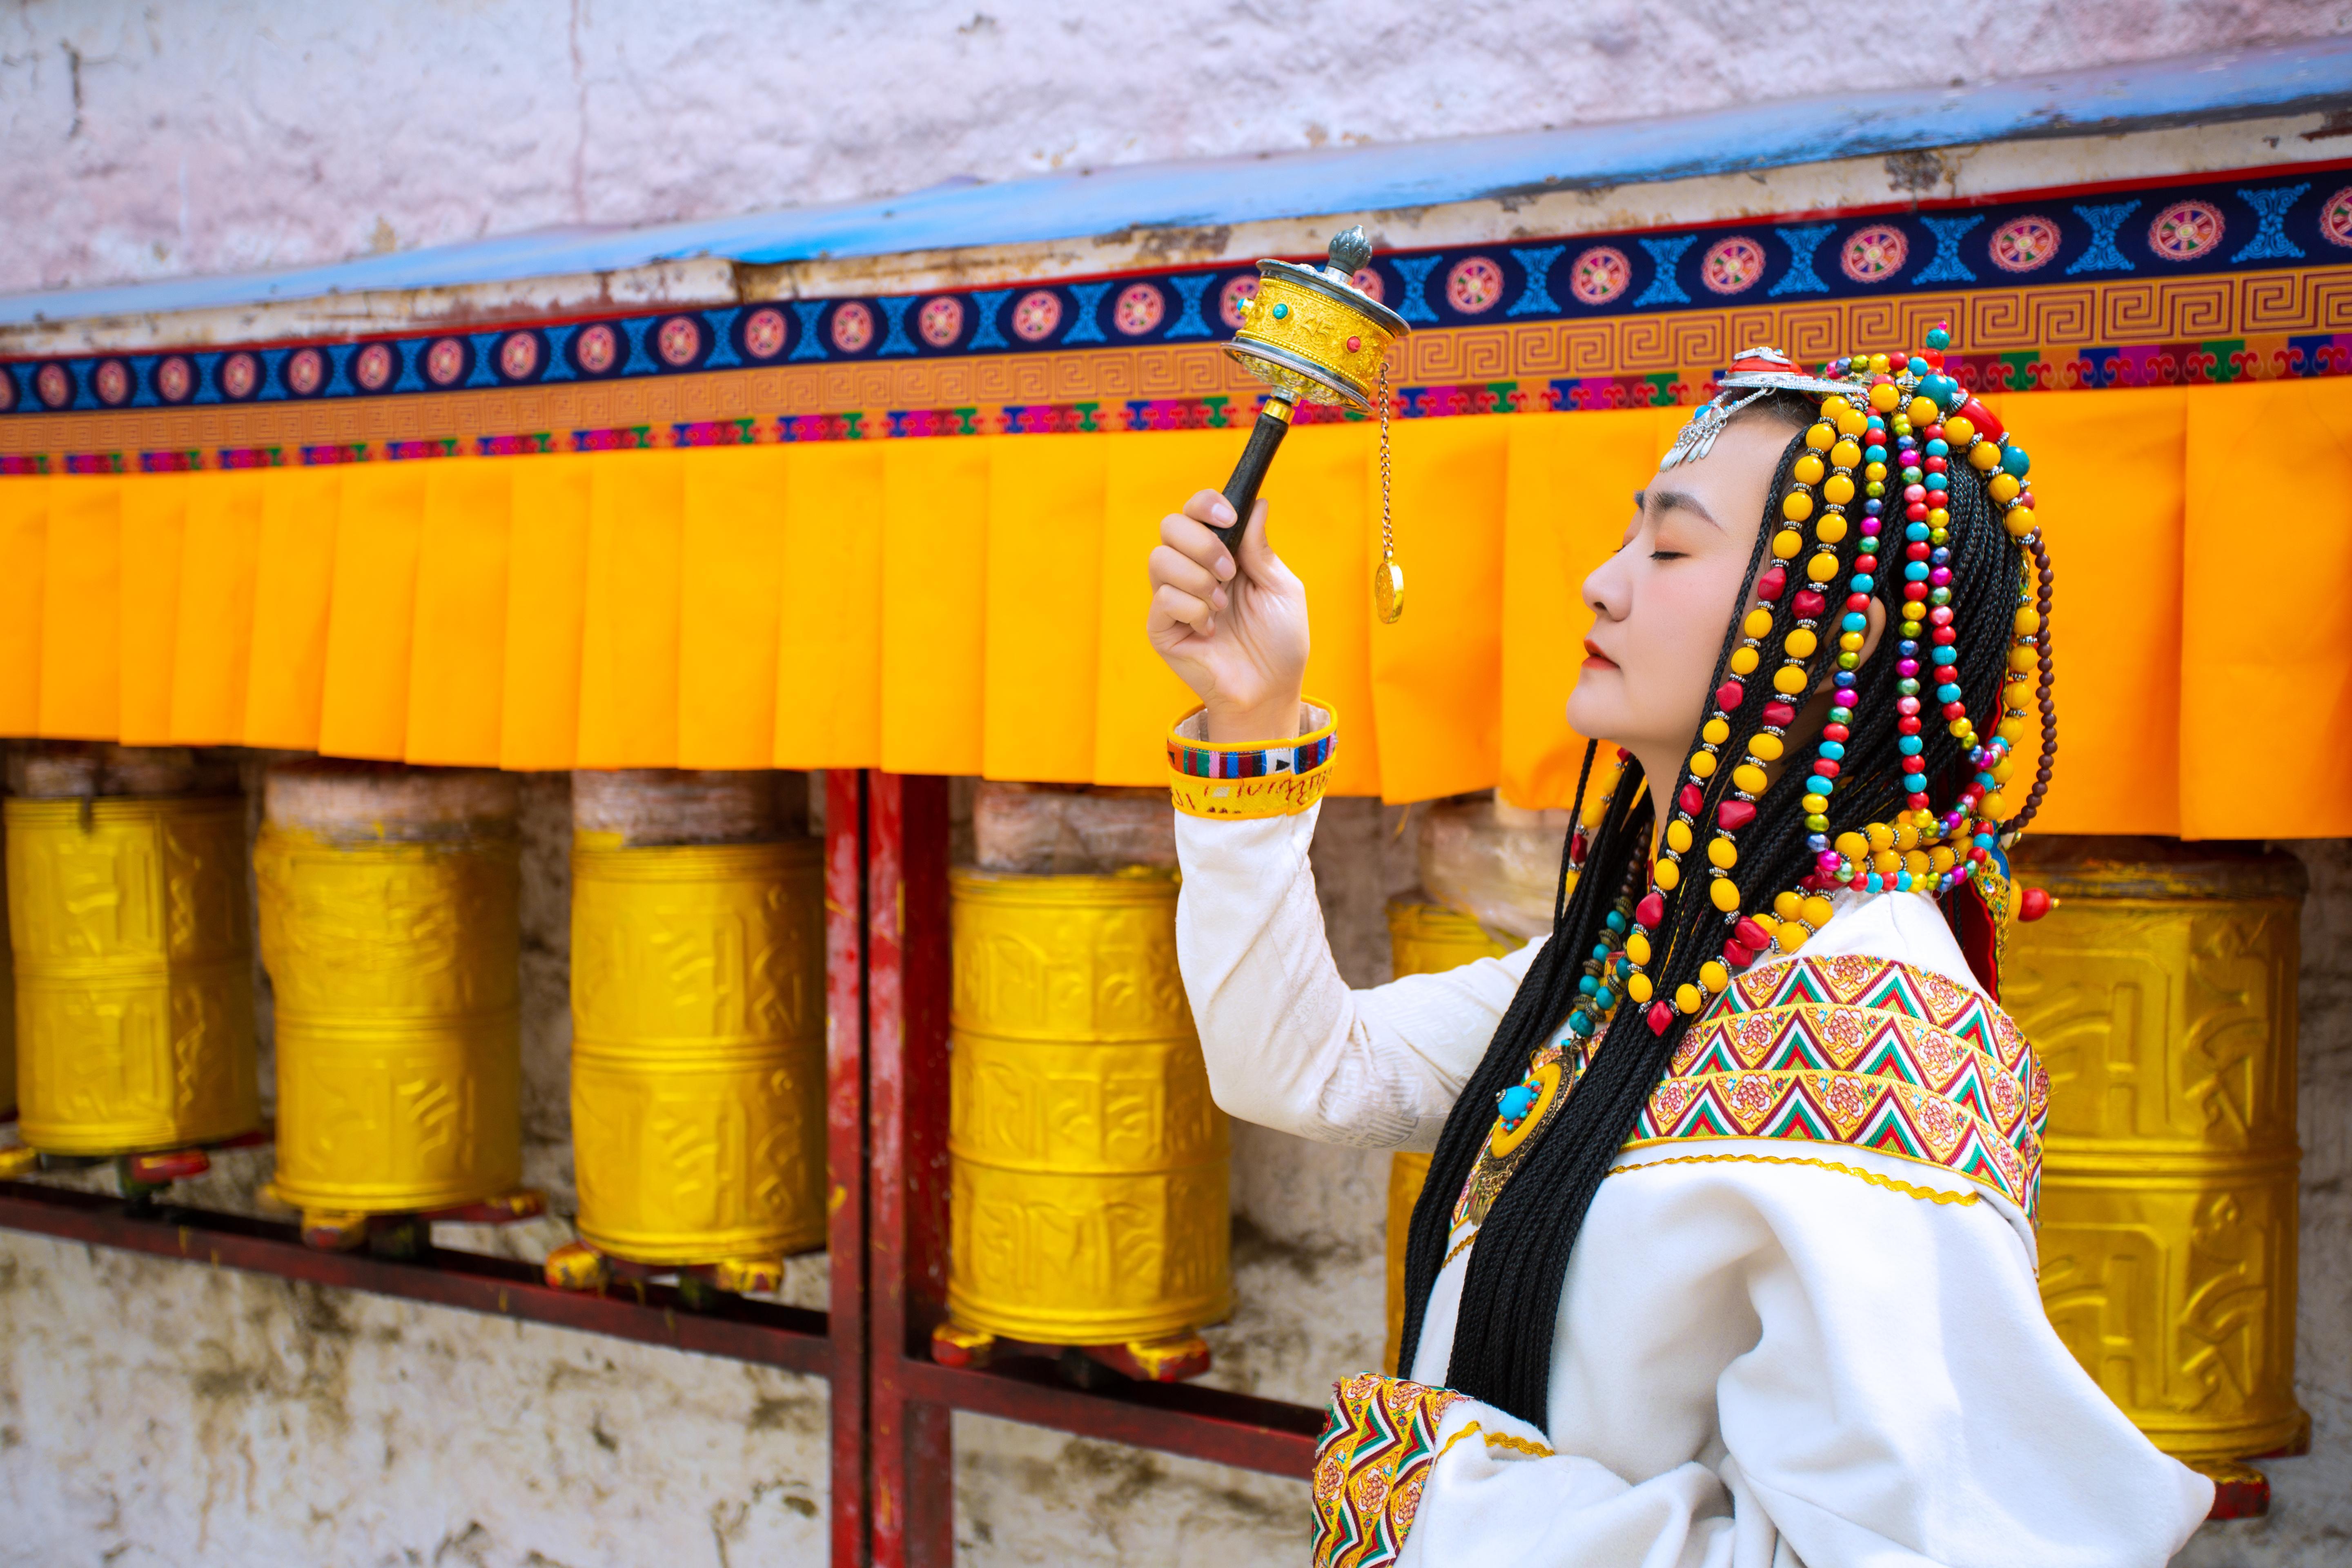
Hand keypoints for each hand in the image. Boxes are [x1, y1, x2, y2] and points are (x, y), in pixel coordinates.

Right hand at [1146, 489, 1309, 741]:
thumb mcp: (1280, 588)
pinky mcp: (1161, 627)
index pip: (1195, 511)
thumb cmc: (1279, 641)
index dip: (1206, 504)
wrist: (1269, 689)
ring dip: (1198, 579)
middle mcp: (1190, 570)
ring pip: (1160, 559)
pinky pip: (1164, 599)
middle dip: (1202, 543)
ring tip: (1222, 606)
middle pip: (1170, 526)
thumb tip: (1256, 504)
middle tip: (1230, 572)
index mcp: (1220, 554)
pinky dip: (1193, 610)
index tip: (1230, 518)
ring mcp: (1172, 598)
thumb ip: (1260, 548)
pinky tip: (1211, 629)